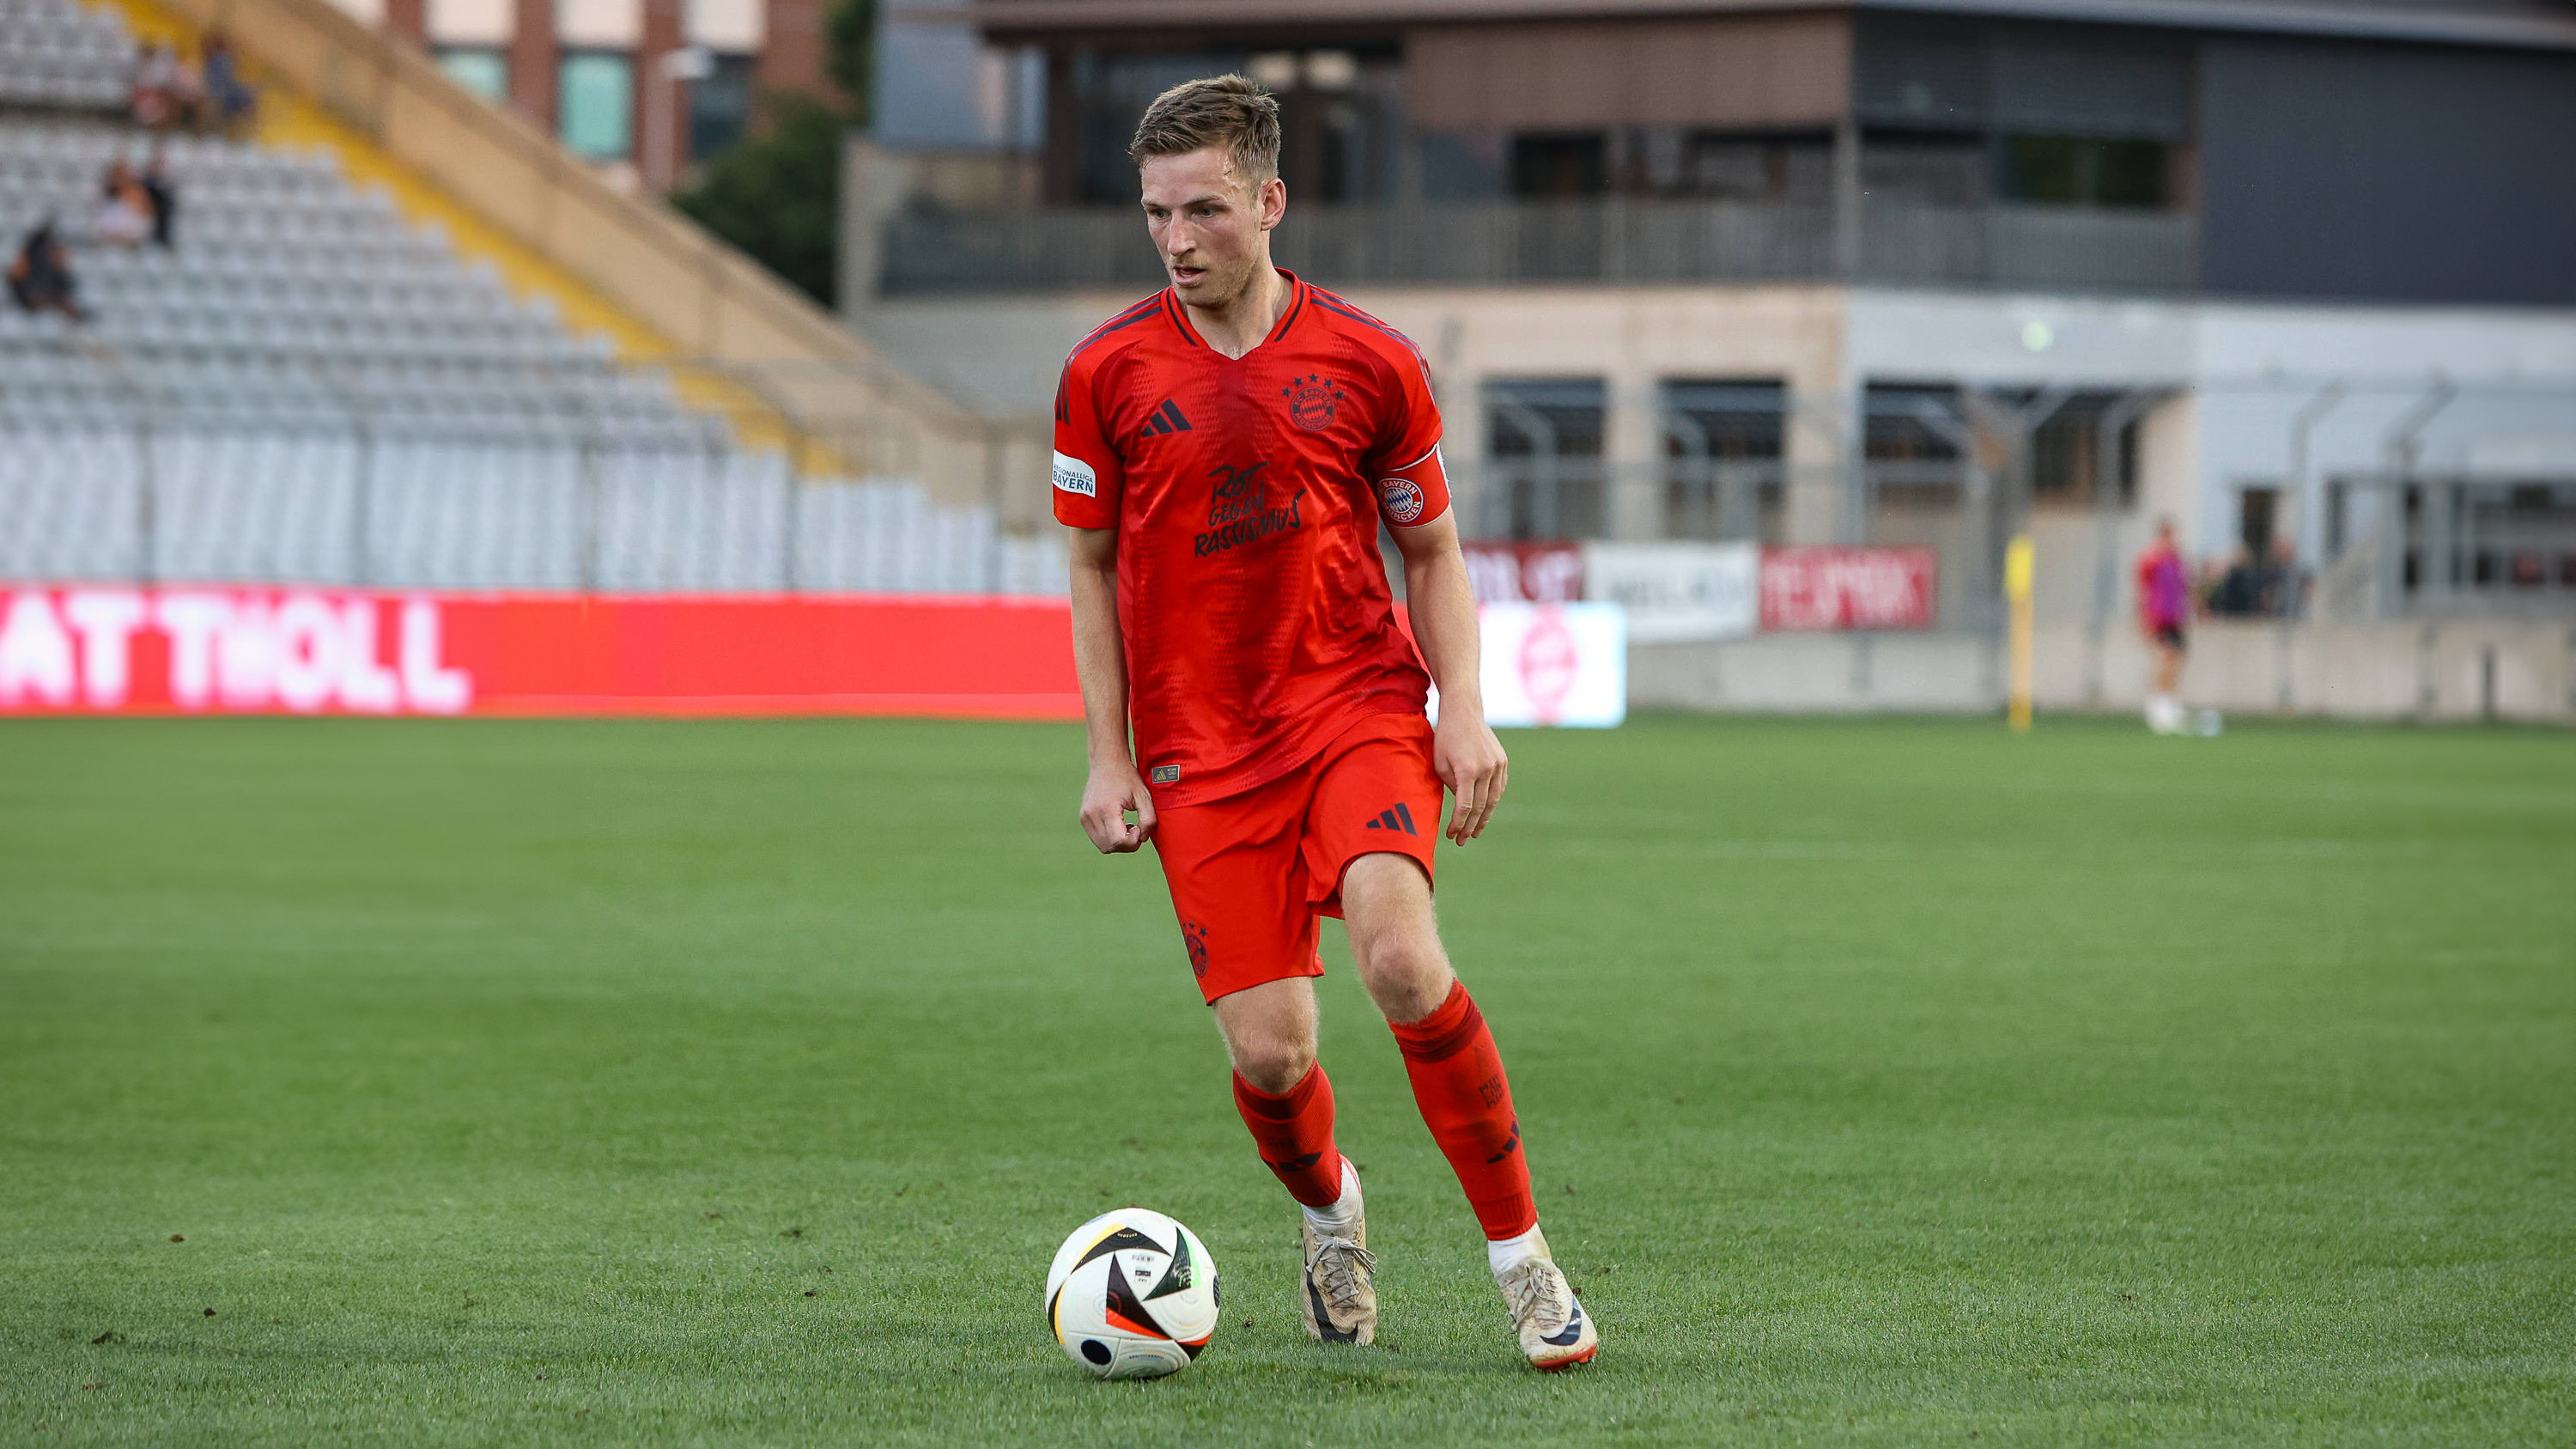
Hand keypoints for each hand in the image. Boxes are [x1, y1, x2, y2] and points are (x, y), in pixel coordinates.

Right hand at [1079, 759, 1157, 853]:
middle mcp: (1092, 815)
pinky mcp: (1083, 818)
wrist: (1107, 762)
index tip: (1139, 828)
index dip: (1133, 841)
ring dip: (1118, 843)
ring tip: (1127, 826)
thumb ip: (1148, 820)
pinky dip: (1109, 838)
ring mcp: (1085, 817)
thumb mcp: (1144, 797)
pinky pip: (1097, 839)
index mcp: (1107, 809)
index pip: (1119, 841)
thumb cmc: (1128, 778)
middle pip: (1110, 847)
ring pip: (1103, 846)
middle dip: (1127, 845)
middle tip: (1136, 829)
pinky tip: (1118, 825)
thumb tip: (1142, 838)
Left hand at [1432, 707, 1507, 844]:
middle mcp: (1486, 768)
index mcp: (1467, 770)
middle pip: (1480, 807)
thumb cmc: (1446, 738)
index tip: (1451, 835)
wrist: (1464, 712)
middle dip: (1470, 827)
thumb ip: (1451, 787)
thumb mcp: (1439, 763)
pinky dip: (1492, 803)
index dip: (1458, 824)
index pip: (1465, 806)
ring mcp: (1497, 765)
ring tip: (1475, 832)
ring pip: (1493, 800)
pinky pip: (1499, 788)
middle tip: (1462, 840)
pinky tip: (1485, 813)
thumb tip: (1461, 806)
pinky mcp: (1503, 761)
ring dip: (1484, 819)